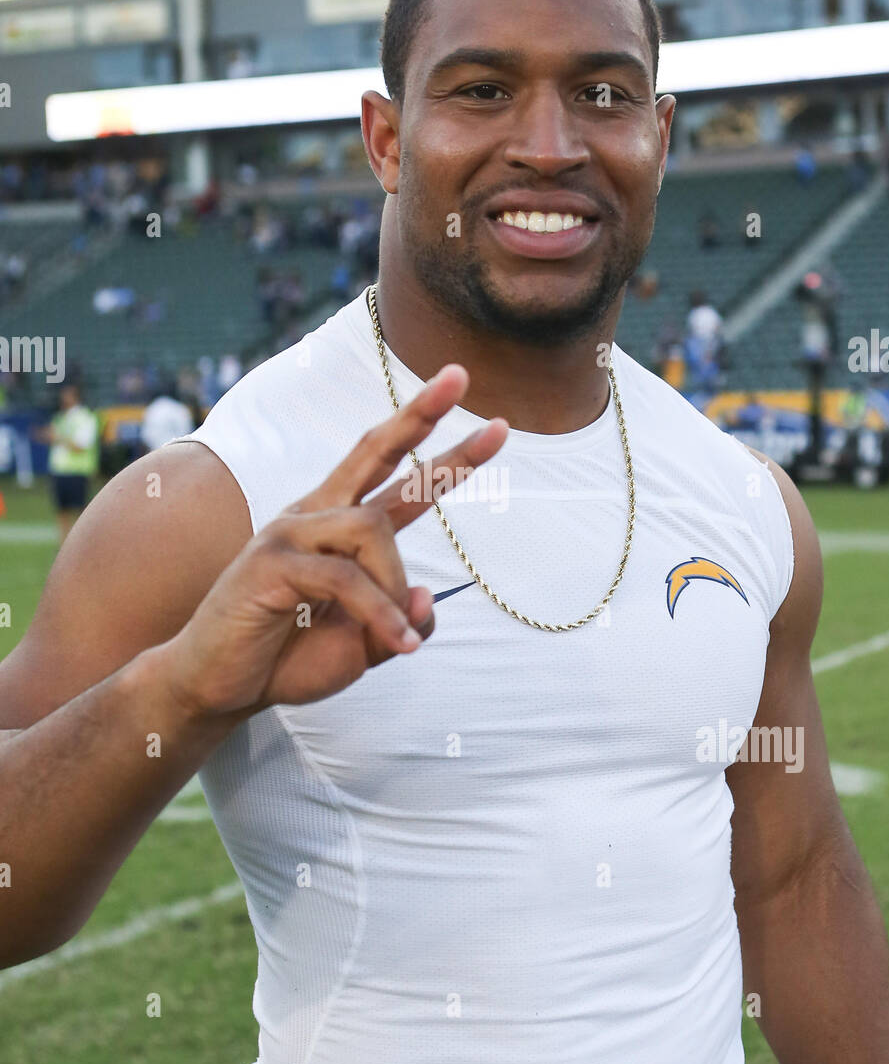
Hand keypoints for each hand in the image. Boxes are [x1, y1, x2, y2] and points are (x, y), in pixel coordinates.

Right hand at [160, 365, 506, 718]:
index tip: (495, 426)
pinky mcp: (271, 560)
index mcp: (336, 526)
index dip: (440, 448)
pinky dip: (379, 613)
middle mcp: (314, 515)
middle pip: (375, 451)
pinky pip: (345, 578)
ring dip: (394, 587)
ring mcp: (290, 532)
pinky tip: (394, 645)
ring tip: (395, 639)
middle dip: (420, 415)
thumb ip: (400, 622)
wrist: (219, 687)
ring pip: (372, 530)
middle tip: (459, 376)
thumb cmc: (286, 658)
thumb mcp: (363, 647)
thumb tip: (427, 596)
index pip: (393, 476)